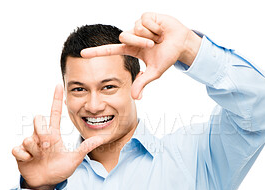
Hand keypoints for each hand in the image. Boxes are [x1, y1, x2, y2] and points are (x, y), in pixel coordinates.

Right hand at [12, 85, 104, 189]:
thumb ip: (86, 148)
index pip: (54, 113)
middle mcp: (41, 136)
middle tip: (49, 145)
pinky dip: (24, 156)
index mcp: (53, 134)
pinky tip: (29, 160)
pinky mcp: (20, 153)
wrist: (46, 183)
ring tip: (40, 157)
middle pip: (38, 119)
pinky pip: (17, 149)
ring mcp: (30, 144)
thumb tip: (102, 138)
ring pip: (29, 138)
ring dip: (35, 149)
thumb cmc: (60, 169)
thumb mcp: (75, 159)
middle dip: (42, 131)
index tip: (59, 85)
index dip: (56, 99)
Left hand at [80, 13, 201, 99]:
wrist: (182, 43)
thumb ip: (142, 82)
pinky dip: (155, 27)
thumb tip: (135, 98)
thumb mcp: (154, 71)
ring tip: (159, 37)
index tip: (82, 54)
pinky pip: (145, 20)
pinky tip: (161, 29)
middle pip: (125, 36)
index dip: (97, 52)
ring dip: (150, 34)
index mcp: (131, 49)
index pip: (110, 50)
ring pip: (135, 28)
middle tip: (154, 44)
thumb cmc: (168, 56)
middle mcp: (132, 36)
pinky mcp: (146, 16)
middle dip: (141, 41)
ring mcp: (138, 26)